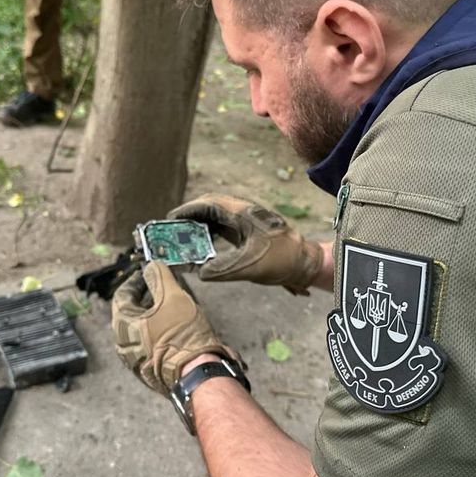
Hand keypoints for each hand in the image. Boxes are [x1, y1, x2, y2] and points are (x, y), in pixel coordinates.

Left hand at [110, 261, 245, 395]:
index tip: (147, 272)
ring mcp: (136, 360)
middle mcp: (124, 344)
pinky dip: (159, 330)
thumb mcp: (172, 297)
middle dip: (147, 296)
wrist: (197, 374)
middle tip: (162, 286)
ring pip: (142, 329)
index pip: (122, 295)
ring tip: (173, 304)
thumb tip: (151, 266)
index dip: (135, 280)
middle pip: (131, 312)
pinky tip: (176, 325)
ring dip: (155, 313)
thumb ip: (159, 277)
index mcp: (122, 325)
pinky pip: (150, 343)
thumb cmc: (182, 335)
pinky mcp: (151, 370)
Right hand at [169, 194, 323, 294]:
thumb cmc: (281, 259)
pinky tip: (202, 244)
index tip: (170, 219)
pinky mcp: (249, 228)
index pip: (208, 203)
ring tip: (183, 237)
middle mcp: (242, 210)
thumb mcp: (250, 267)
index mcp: (242, 212)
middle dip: (189, 216)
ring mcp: (246, 218)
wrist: (305, 261)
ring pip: (216, 215)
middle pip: (209, 206)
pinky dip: (210, 231)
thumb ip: (223, 270)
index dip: (187, 210)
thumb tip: (199, 273)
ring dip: (199, 224)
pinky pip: (224, 224)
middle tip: (173, 230)